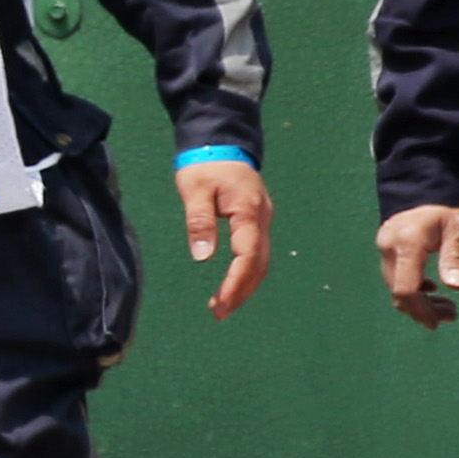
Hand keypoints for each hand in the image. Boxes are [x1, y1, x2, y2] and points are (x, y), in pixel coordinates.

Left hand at [174, 157, 274, 317]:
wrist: (224, 144)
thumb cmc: (206, 166)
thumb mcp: (195, 190)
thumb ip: (199, 221)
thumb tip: (203, 257)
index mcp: (248, 211)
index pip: (248, 255)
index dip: (235, 282)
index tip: (220, 302)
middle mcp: (263, 219)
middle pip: (259, 263)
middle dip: (241, 291)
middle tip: (219, 313)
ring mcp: (264, 220)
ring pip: (262, 260)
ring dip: (245, 285)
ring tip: (223, 306)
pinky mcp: (258, 221)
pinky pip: (258, 253)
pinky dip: (247, 272)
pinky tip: (232, 284)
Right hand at [378, 202, 458, 330]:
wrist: (425, 188)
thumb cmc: (445, 208)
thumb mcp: (456, 229)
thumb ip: (453, 258)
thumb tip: (457, 287)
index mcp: (407, 245)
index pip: (405, 288)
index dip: (420, 309)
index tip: (436, 323)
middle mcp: (389, 250)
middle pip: (399, 291)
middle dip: (423, 309)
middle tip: (451, 315)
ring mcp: (385, 251)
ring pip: (397, 287)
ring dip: (420, 301)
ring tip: (447, 307)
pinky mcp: (387, 251)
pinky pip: (396, 278)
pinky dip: (413, 289)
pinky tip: (432, 289)